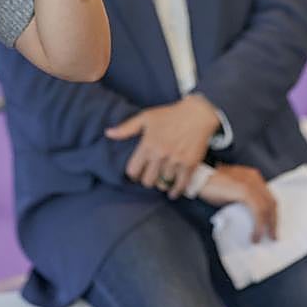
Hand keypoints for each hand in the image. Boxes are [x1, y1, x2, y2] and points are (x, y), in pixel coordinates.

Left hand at [105, 94, 220, 196]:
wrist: (197, 113)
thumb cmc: (170, 114)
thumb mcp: (146, 117)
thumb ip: (126, 128)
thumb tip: (108, 133)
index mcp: (147, 144)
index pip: (133, 171)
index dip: (133, 174)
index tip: (136, 173)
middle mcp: (160, 154)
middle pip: (147, 181)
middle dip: (147, 180)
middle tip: (149, 176)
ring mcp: (175, 161)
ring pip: (163, 184)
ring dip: (161, 184)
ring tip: (161, 181)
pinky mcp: (189, 164)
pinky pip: (180, 185)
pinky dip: (176, 192)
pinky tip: (173, 192)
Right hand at [198, 164, 277, 242]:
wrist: (199, 178)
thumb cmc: (211, 184)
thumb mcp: (231, 190)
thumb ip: (241, 198)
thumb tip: (248, 216)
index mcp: (252, 176)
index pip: (268, 196)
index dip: (271, 212)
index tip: (272, 224)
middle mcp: (254, 178)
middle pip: (271, 202)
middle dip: (274, 220)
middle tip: (273, 235)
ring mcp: (250, 183)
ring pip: (267, 207)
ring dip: (269, 225)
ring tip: (266, 238)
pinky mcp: (245, 191)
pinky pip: (258, 211)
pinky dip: (259, 226)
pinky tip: (255, 235)